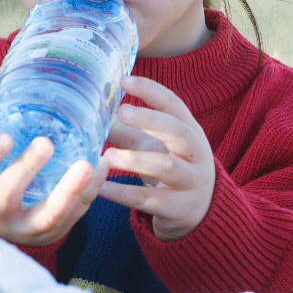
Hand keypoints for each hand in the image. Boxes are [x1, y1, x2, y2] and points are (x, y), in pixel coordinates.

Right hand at [0, 100, 108, 247]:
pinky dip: (90, 191)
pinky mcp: (55, 233)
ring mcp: (28, 230)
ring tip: (87, 164)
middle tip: (46, 143)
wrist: (10, 230)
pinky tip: (101, 166)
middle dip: (25, 169)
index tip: (6, 137)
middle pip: (6, 197)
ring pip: (48, 216)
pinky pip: (76, 214)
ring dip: (69, 190)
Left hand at [98, 75, 214, 240]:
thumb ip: (126, 129)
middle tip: (121, 111)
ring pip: (167, 167)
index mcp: (189, 130)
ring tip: (108, 156)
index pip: (174, 104)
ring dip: (136, 160)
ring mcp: (192, 182)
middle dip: (150, 119)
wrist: (199, 213)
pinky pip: (152, 201)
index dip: (151, 90)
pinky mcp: (181, 209)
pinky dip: (124, 194)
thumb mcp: (152, 145)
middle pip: (178, 131)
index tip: (124, 80)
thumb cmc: (169, 168)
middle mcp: (196, 153)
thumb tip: (92, 109)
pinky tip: (102, 188)